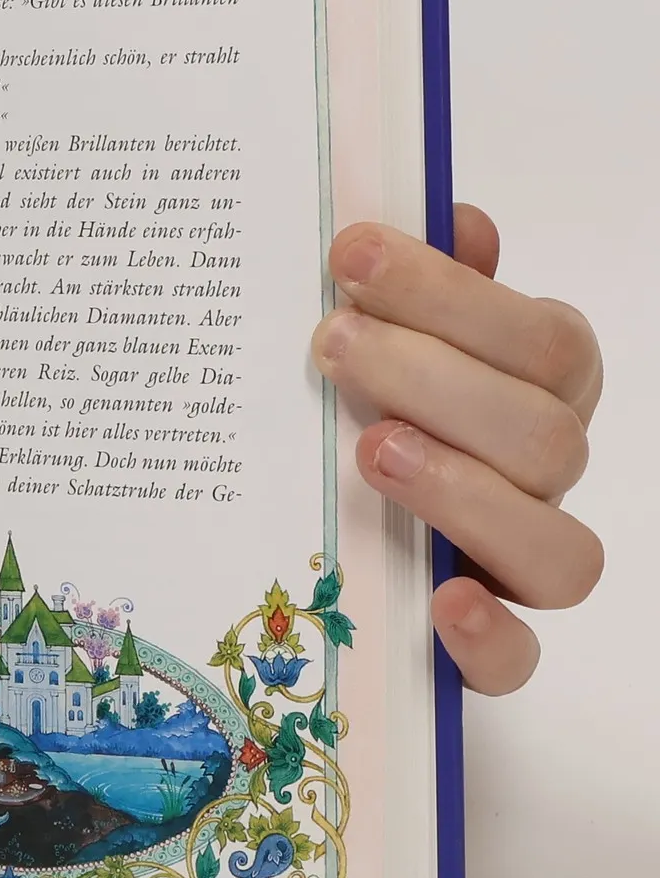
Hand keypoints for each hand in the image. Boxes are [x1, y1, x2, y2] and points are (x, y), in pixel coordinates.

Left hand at [312, 205, 602, 695]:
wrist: (319, 540)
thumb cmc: (366, 404)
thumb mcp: (380, 335)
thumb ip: (423, 283)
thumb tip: (455, 217)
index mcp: (536, 390)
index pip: (540, 339)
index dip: (452, 294)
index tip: (349, 254)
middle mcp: (541, 478)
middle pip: (546, 435)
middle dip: (437, 380)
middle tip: (333, 343)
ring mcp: (515, 565)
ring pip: (557, 548)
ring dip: (465, 492)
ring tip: (370, 451)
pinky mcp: (480, 651)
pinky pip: (517, 661)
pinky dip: (490, 637)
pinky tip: (440, 600)